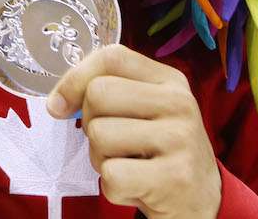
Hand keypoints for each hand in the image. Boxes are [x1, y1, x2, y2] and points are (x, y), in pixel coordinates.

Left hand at [47, 45, 220, 218]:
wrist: (201, 201)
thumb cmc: (158, 151)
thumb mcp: (143, 110)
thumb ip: (106, 92)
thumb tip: (56, 104)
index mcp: (170, 81)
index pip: (111, 57)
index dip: (74, 78)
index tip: (60, 104)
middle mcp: (180, 104)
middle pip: (98, 94)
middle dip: (91, 123)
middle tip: (113, 143)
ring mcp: (181, 140)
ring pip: (100, 134)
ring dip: (101, 158)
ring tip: (128, 165)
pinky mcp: (175, 178)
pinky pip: (111, 174)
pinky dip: (113, 187)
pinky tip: (136, 187)